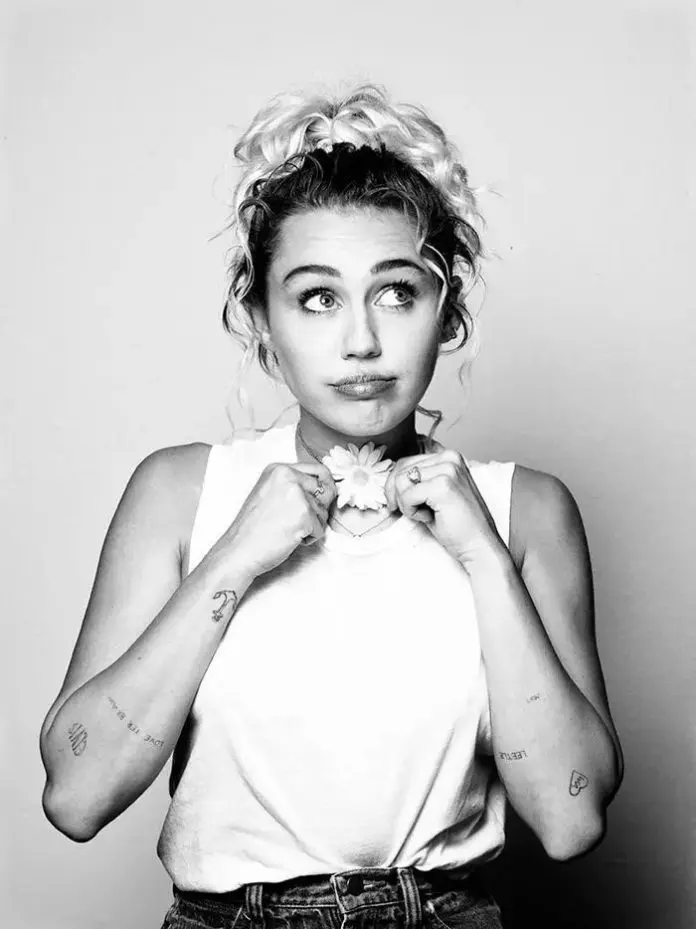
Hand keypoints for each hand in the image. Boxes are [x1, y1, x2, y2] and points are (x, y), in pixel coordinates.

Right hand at [222, 462, 336, 577]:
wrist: (239, 550)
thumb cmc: (252, 527)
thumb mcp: (270, 493)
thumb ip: (293, 486)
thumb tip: (324, 488)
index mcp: (279, 469)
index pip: (319, 470)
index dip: (326, 486)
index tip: (324, 498)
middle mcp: (288, 477)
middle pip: (325, 490)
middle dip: (319, 508)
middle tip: (301, 520)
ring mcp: (297, 495)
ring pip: (323, 512)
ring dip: (311, 525)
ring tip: (287, 529)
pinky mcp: (303, 515)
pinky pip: (320, 529)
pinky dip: (309, 538)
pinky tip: (290, 538)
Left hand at [383, 448, 503, 566]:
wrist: (478, 544)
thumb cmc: (456, 524)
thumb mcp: (434, 493)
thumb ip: (417, 480)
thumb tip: (390, 479)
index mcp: (448, 457)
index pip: (406, 462)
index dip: (395, 485)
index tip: (398, 502)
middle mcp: (449, 458)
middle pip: (400, 469)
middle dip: (397, 495)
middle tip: (412, 511)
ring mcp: (448, 470)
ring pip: (401, 481)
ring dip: (406, 503)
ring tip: (426, 513)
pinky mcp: (443, 485)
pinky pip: (407, 495)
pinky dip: (411, 511)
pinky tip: (429, 517)